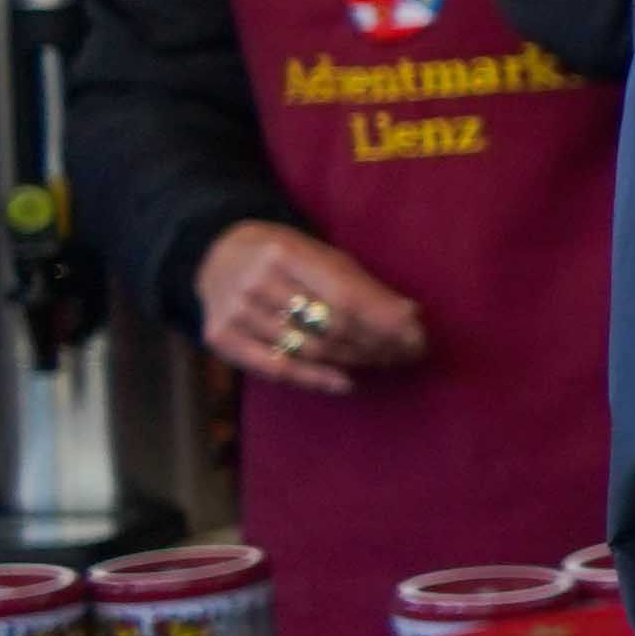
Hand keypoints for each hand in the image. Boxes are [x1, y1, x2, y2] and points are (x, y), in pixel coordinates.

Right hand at [198, 219, 429, 395]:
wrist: (217, 254)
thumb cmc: (285, 256)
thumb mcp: (321, 254)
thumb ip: (362, 284)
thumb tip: (410, 315)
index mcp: (285, 252)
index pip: (346, 297)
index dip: (385, 323)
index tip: (417, 339)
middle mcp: (256, 282)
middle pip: (329, 326)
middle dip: (376, 344)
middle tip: (407, 355)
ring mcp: (235, 312)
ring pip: (308, 349)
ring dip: (354, 361)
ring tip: (384, 363)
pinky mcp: (221, 337)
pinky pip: (275, 368)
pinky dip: (314, 379)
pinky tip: (345, 382)